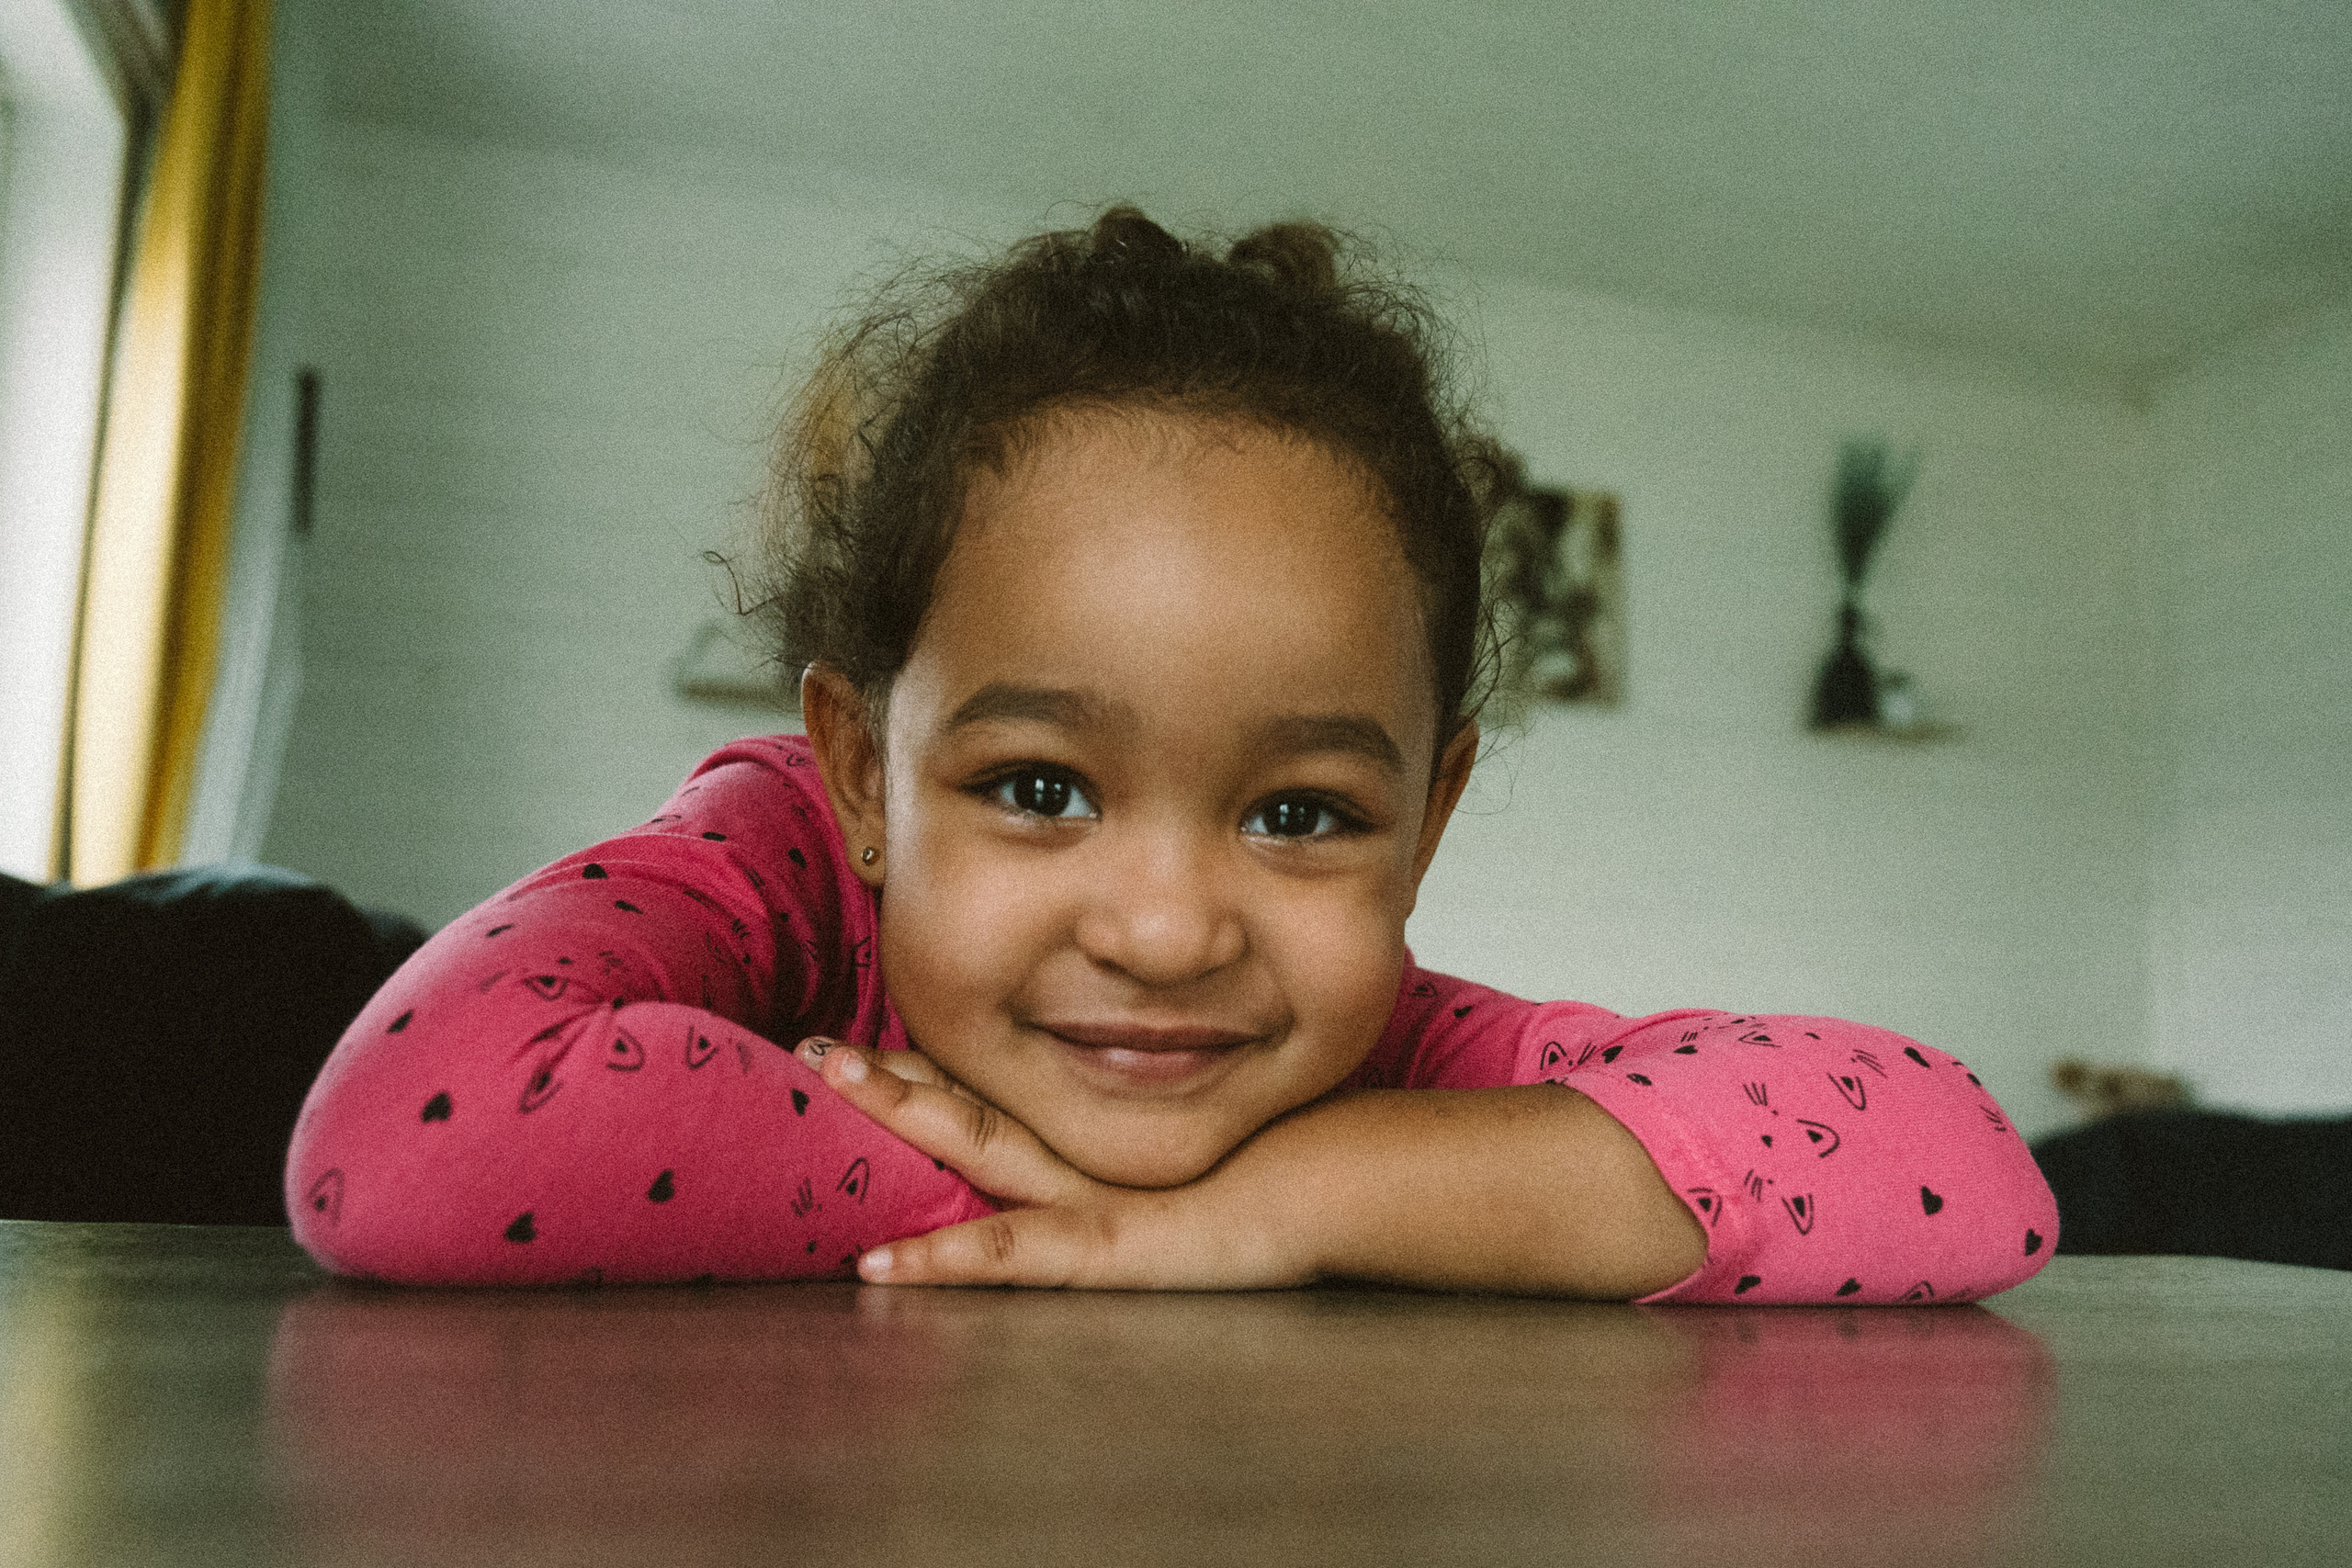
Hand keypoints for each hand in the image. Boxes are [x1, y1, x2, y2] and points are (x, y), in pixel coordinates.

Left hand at [794, 1038, 1298, 1289]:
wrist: (1353, 1176)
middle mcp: (1089, 1144)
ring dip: (903, 1113)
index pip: (998, 1086)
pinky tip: (882, 1267)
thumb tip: (1150, 1070)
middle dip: (891, 1073)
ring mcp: (1094, 1190)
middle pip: (973, 1101)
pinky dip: (946, 1260)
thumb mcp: (1207, 1128)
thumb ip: (1163, 1103)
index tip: (858, 1044)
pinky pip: (1013, 1255)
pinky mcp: (1111, 1245)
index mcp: (1102, 1122)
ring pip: (979, 1144)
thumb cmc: (1295, 1148)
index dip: (928, 1064)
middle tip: (813, 1047)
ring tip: (834, 1082)